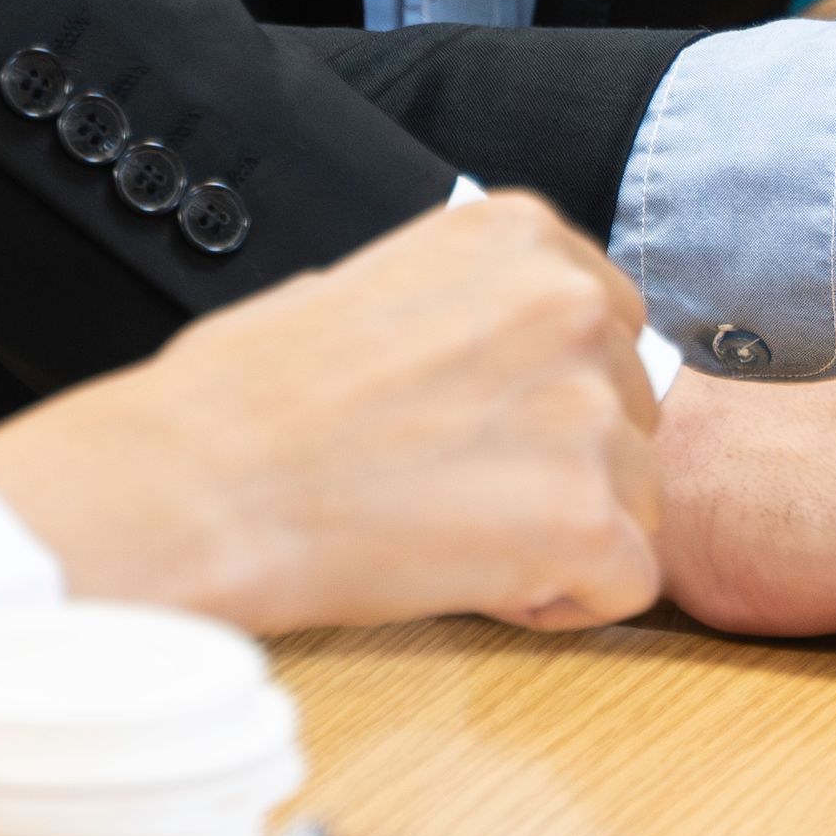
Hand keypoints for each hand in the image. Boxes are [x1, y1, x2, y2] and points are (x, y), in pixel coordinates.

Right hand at [0, 188, 662, 635]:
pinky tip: (474, 580)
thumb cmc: (243, 399)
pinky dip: (561, 600)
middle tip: (454, 486)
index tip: (482, 422)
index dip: (550, 391)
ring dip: (561, 533)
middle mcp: (568, 305)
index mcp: (516, 235)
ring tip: (450, 534)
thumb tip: (493, 349)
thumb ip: (460, 304)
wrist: (197, 486)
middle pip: (633, 412)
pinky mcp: (585, 518)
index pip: (608, 322)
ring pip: (638, 500)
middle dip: (564, 461)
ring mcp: (585, 411)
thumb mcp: (357, 283)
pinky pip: (628, 581)